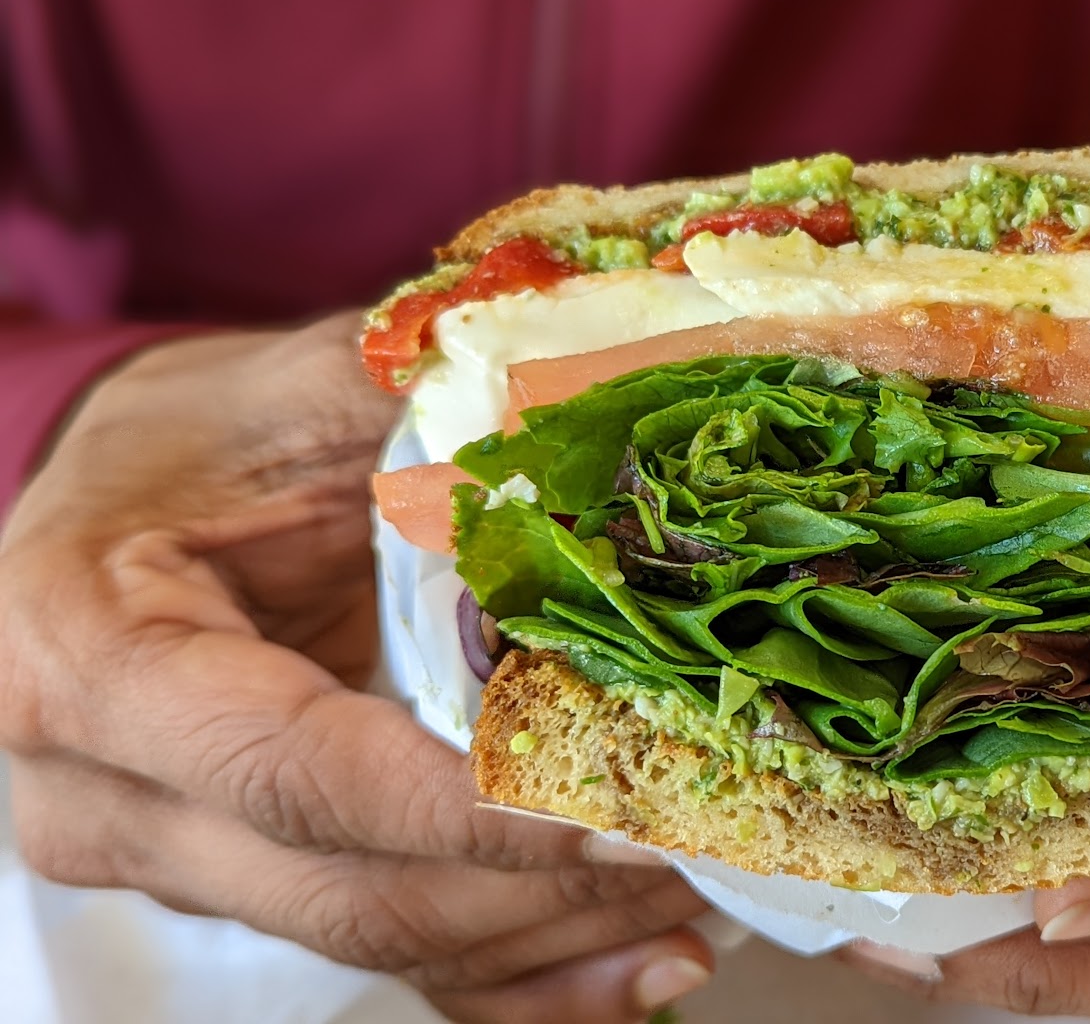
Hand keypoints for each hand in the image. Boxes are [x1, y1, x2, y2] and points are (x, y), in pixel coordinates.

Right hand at [0, 314, 713, 1022]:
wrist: (126, 504)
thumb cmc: (202, 436)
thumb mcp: (299, 395)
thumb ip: (435, 406)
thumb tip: (623, 394)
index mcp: (98, 664)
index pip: (300, 773)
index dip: (473, 810)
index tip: (627, 812)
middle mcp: (113, 801)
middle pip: (358, 891)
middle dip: (553, 885)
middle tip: (718, 839)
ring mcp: (180, 869)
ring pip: (393, 942)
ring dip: (567, 929)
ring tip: (719, 876)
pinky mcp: (255, 898)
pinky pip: (404, 969)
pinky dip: (534, 977)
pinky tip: (651, 959)